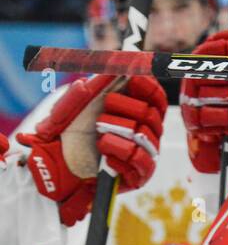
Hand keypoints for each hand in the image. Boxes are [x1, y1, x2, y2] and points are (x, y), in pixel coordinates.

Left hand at [19, 75, 166, 224]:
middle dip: (127, 108)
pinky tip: (105, 155)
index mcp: (134, 112)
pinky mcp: (139, 176)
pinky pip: (141, 161)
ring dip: (118, 131)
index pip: (156, 97)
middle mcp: (144, 132)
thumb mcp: (70, 108)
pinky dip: (120, 154)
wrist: (56, 167)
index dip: (148, 86)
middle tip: (105, 108)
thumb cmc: (67, 137)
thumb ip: (89, 88)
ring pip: (145, 136)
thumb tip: (110, 69)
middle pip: (151, 114)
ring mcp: (143, 154)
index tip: (133, 77)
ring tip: (99, 135)